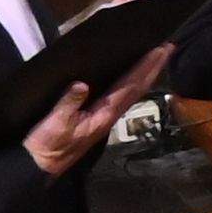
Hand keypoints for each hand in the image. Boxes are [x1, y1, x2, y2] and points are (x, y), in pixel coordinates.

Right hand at [18, 46, 170, 177]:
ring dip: (146, 74)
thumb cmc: (48, 144)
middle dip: (153, 67)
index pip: (130, 86)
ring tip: (158, 57)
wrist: (42, 165)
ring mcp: (106, 118)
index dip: (145, 68)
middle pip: (138, 88)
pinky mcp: (98, 118)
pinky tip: (134, 78)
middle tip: (169, 47)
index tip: (159, 51)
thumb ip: (68, 104)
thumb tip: (81, 85)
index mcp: (104, 115)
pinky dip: (133, 83)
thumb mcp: (55, 123)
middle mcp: (110, 115)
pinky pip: (122, 97)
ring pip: (133, 92)